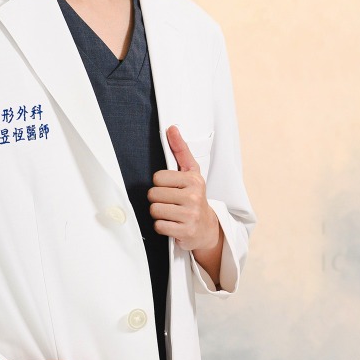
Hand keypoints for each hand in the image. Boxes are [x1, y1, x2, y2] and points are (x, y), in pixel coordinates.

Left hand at [148, 125, 220, 252]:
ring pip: (154, 210)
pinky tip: (172, 224)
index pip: (157, 177)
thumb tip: (171, 128)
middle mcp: (193, 196)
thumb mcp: (191, 172)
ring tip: (171, 213)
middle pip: (153, 195)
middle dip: (158, 200)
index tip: (172, 188)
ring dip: (159, 214)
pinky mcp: (185, 231)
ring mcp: (190, 215)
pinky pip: (159, 226)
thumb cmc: (194, 196)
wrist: (207, 228)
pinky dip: (162, 226)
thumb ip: (180, 150)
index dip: (160, 184)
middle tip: (170, 202)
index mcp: (193, 179)